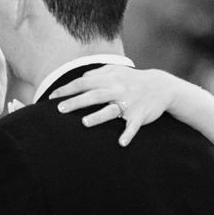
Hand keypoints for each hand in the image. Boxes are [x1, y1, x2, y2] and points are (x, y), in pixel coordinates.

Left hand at [50, 66, 184, 146]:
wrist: (162, 86)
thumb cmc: (133, 79)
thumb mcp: (116, 71)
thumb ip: (97, 73)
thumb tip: (81, 78)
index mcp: (109, 80)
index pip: (83, 83)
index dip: (67, 89)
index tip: (51, 97)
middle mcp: (117, 91)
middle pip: (94, 96)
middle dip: (77, 102)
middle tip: (60, 109)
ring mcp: (129, 104)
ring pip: (112, 110)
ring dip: (98, 117)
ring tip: (85, 123)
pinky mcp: (140, 115)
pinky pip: (133, 126)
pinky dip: (128, 134)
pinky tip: (121, 143)